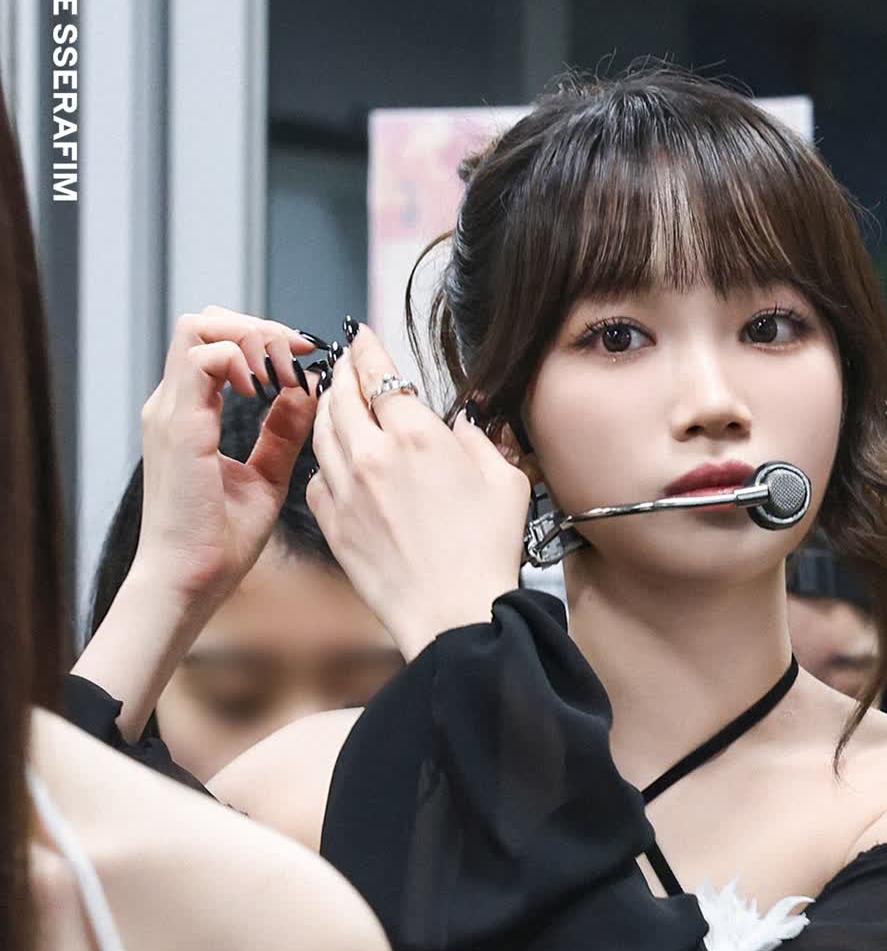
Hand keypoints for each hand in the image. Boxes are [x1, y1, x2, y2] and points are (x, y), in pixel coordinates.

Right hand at [134, 307, 317, 609]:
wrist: (189, 581)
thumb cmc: (219, 543)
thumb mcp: (265, 477)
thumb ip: (283, 433)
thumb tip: (309, 393)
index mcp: (190, 415)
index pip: (217, 345)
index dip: (264, 341)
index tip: (306, 360)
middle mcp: (173, 404)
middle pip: (205, 323)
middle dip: (259, 328)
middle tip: (301, 354)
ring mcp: (170, 411)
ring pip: (201, 328)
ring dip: (252, 337)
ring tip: (286, 371)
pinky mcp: (179, 425)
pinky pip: (204, 359)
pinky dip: (243, 361)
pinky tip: (269, 390)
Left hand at [307, 326, 528, 657]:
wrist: (452, 614)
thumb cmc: (485, 555)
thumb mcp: (505, 483)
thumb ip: (481, 441)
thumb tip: (464, 426)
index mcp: (416, 436)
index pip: (377, 373)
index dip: (365, 348)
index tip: (361, 337)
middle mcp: (371, 455)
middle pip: (339, 394)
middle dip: (340, 372)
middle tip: (343, 363)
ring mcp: (345, 490)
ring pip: (320, 431)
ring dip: (324, 409)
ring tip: (332, 400)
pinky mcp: (332, 524)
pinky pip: (316, 478)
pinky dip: (323, 462)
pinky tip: (334, 461)